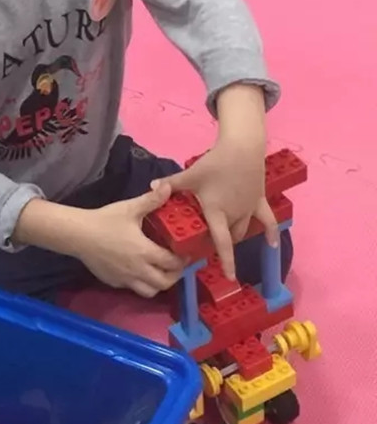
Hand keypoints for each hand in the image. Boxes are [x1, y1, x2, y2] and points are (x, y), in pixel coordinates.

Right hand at [73, 184, 186, 297]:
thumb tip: (168, 186)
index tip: (184, 253)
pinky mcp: (113, 282)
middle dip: (174, 275)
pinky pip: (132, 288)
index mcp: (146, 252)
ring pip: (149, 291)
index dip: (183, 260)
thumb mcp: (130, 208)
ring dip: (158, 284)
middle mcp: (138, 270)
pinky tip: (136, 270)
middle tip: (174, 264)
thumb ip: (151, 200)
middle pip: (165, 283)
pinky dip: (140, 283)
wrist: (77, 234)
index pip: (173, 263)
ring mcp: (125, 279)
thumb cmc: (104, 220)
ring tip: (158, 271)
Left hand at [150, 137, 277, 280]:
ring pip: (243, 230)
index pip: (222, 242)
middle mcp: (235, 214)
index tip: (230, 277)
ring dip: (235, 236)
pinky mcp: (259, 200)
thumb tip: (151, 186)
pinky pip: (268, 220)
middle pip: (229, 237)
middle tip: (207, 244)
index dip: (226, 261)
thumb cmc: (215, 162)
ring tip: (226, 240)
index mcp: (217, 212)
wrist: (242, 147)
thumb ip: (171, 184)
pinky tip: (273, 245)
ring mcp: (249, 209)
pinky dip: (270, 232)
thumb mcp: (190, 174)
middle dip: (220, 244)